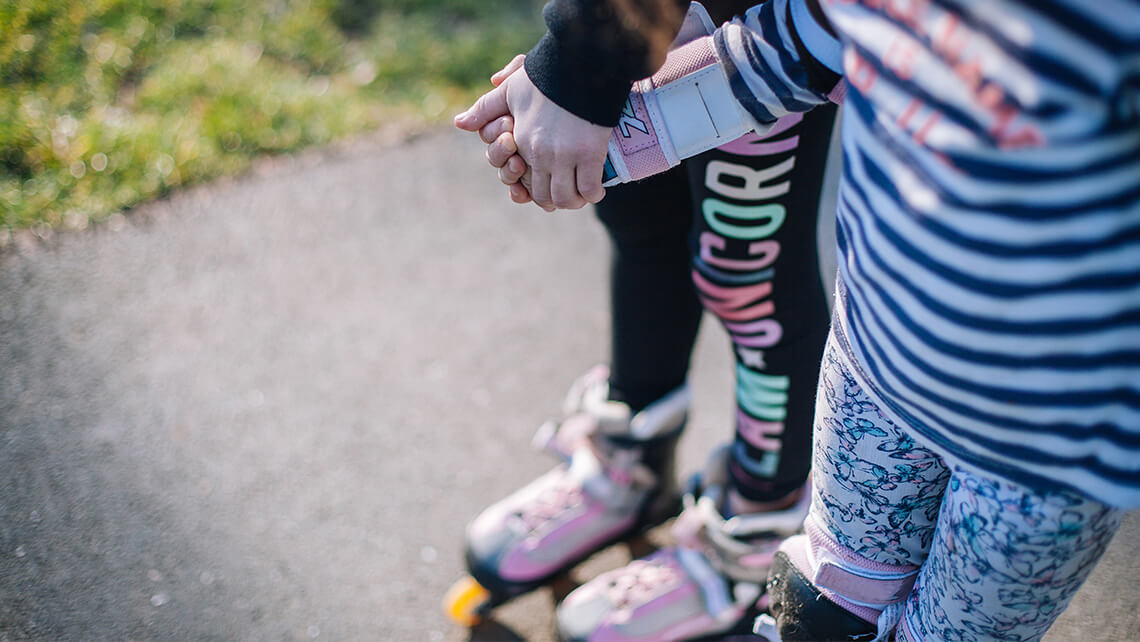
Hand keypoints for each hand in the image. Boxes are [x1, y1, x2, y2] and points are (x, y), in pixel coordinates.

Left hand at [455, 57, 609, 209]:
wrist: (579, 64)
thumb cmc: (544, 76)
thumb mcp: (509, 91)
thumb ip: (485, 109)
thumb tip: (459, 123)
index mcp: (521, 142)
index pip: (519, 181)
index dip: (530, 192)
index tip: (543, 193)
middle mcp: (540, 154)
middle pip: (544, 196)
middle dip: (553, 201)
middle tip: (566, 197)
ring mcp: (565, 156)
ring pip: (566, 197)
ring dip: (573, 201)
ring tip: (581, 196)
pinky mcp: (590, 153)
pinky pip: (589, 188)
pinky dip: (593, 194)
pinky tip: (597, 190)